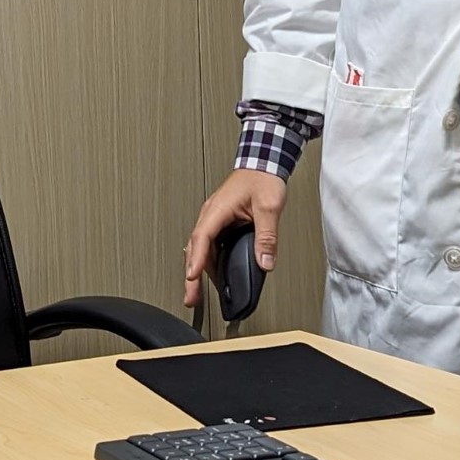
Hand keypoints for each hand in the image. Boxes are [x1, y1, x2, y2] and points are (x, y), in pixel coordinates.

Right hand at [184, 168, 287, 307]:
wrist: (264, 162)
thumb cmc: (262, 178)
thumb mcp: (268, 207)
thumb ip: (267, 236)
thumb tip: (265, 261)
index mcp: (218, 209)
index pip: (201, 238)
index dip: (196, 260)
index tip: (192, 278)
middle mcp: (211, 214)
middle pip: (194, 248)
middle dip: (190, 275)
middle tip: (191, 298)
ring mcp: (214, 218)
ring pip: (199, 248)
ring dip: (196, 269)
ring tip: (196, 292)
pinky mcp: (221, 221)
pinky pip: (208, 245)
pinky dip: (205, 261)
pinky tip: (210, 273)